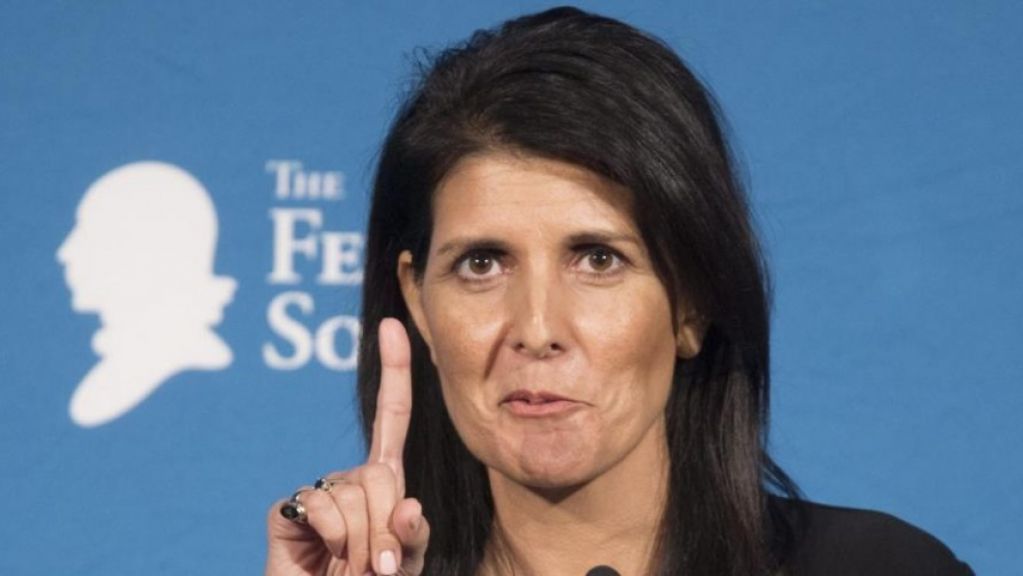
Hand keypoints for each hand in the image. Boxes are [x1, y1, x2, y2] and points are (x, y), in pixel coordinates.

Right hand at [265, 318, 429, 575]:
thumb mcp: (405, 563)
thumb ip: (412, 536)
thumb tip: (407, 506)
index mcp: (383, 481)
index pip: (393, 418)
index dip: (395, 372)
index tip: (391, 326)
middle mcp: (350, 478)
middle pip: (381, 474)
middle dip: (387, 529)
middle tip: (381, 568)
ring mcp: (317, 492)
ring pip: (355, 494)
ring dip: (363, 543)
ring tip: (354, 568)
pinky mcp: (286, 509)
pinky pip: (321, 505)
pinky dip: (334, 537)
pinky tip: (324, 555)